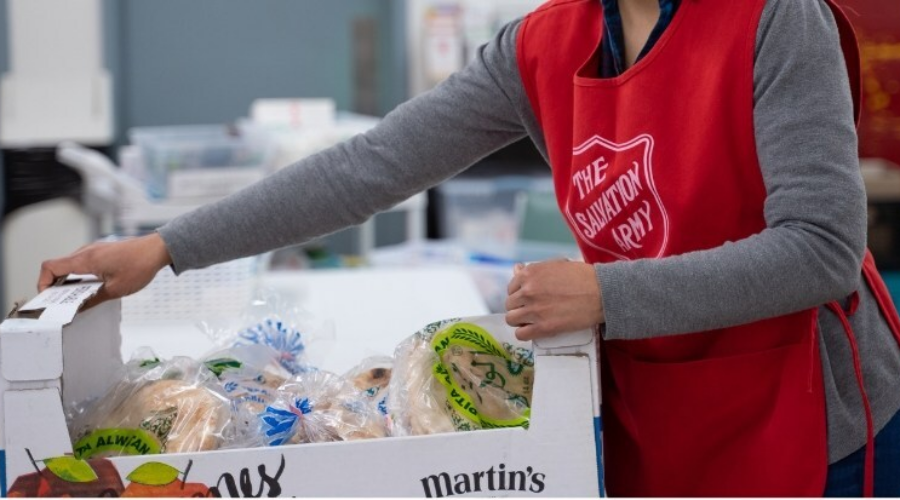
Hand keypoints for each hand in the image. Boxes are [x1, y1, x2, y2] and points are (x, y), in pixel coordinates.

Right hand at [38, 233, 172, 307]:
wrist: (158, 249)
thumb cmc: (140, 266)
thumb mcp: (115, 290)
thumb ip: (92, 300)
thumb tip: (77, 309)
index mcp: (85, 259)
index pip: (50, 267)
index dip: (42, 283)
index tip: (48, 298)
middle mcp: (85, 252)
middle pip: (57, 267)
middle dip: (55, 286)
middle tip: (62, 303)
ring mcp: (93, 250)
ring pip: (70, 266)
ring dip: (68, 282)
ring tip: (76, 298)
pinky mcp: (100, 252)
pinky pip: (81, 263)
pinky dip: (79, 276)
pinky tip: (89, 288)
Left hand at [505, 259, 603, 340]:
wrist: (601, 292)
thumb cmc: (582, 276)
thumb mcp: (556, 265)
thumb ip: (534, 270)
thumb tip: (516, 269)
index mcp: (529, 274)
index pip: (511, 288)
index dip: (518, 294)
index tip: (527, 299)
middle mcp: (527, 291)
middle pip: (510, 304)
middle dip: (519, 308)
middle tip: (531, 310)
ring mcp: (534, 310)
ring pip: (512, 319)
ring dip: (520, 321)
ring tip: (531, 321)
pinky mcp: (543, 327)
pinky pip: (521, 334)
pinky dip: (524, 333)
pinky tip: (533, 330)